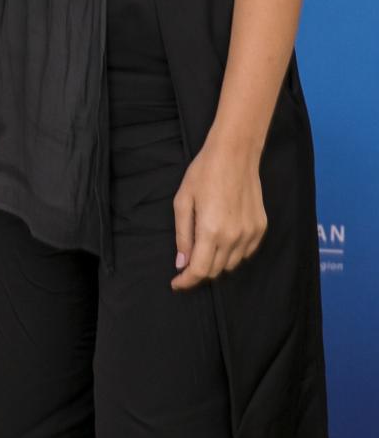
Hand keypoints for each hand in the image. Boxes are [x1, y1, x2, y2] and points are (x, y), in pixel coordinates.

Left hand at [171, 135, 266, 290]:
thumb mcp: (183, 201)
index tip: (176, 283)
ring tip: (204, 248)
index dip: (186, 281)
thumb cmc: (203, 173)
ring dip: (215, 262)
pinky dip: (232, 253)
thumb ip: (182, 235)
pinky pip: (245, 252)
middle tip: (187, 263)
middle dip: (198, 272)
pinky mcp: (261, 228)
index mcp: (211, 231)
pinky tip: (223, 239)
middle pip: (214, 270)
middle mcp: (233, 237)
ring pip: (231, 264)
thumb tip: (181, 262)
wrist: (235, 153)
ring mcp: (250, 234)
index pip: (199, 271)